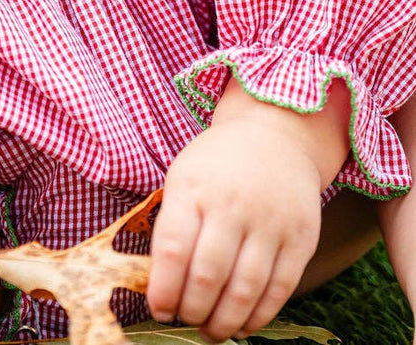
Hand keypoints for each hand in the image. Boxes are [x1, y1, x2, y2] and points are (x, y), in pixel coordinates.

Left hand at [147, 87, 340, 341]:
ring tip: (211, 332)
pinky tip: (243, 325)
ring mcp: (270, 222)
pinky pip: (279, 289)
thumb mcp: (184, 178)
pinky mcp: (300, 238)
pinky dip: (259, 316)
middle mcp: (232, 204)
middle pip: (209, 275)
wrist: (275, 134)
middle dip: (193, 310)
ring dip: (225, 322)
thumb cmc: (217, 165)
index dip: (164, 290)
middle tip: (185, 321)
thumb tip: (161, 287)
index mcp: (193, 187)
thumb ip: (173, 227)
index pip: (174, 250)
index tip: (159, 311)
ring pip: (245, 290)